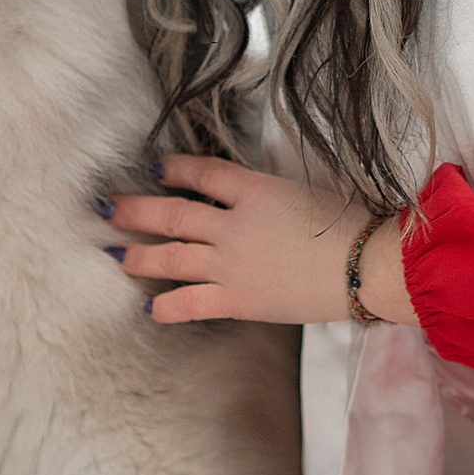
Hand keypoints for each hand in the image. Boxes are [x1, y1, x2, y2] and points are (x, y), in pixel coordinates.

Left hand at [106, 156, 418, 326]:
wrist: (366, 265)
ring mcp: (231, 263)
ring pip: (171, 256)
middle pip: (172, 213)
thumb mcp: (307, 192)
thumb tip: (252, 199)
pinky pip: (190, 302)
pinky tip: (150, 306)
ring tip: (115, 253)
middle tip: (107, 208)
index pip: (201, 173)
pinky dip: (167, 305)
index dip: (174, 168)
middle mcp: (233, 224)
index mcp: (254, 189)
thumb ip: (271, 194)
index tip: (155, 167)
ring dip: (138, 255)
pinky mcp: (238, 299)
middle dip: (135, 210)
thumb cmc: (352, 224)